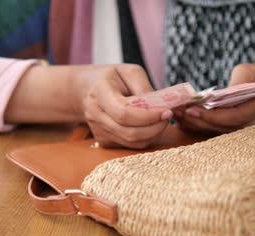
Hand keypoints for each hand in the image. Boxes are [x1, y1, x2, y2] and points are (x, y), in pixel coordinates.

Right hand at [5, 64, 171, 148]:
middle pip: (129, 132)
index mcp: (99, 92)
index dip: (148, 116)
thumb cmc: (111, 77)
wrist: (86, 89)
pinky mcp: (104, 140)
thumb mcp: (129, 71)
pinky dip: (145, 138)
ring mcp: (98, 130)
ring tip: (161, 120)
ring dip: (153, 134)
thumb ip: (144, 87)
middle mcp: (95, 114)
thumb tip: (160, 105)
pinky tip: (149, 125)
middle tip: (168, 116)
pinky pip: (129, 145)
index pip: (124, 113)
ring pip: (131, 142)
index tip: (166, 111)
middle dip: (155, 128)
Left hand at [175, 64, 254, 134]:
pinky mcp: (242, 134)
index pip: (235, 115)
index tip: (191, 108)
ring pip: (221, 133)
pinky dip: (202, 129)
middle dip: (199, 121)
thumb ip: (240, 79)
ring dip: (197, 126)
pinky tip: (185, 123)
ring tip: (178, 116)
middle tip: (178, 113)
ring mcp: (252, 132)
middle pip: (225, 127)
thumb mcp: (254, 70)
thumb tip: (224, 93)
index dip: (212, 114)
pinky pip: (221, 133)